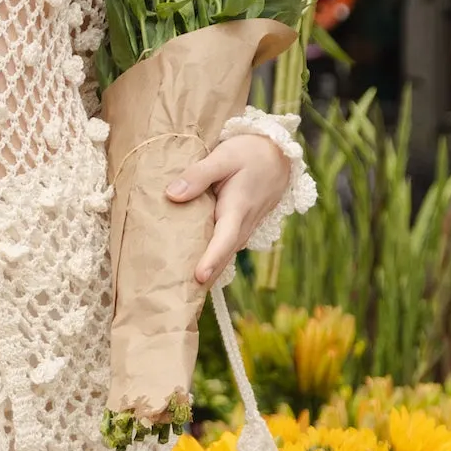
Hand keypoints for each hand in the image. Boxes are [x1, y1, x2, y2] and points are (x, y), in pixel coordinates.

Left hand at [165, 128, 292, 291]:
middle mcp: (243, 225)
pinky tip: (193, 266)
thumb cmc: (249, 152)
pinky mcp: (241, 227)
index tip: (198, 277)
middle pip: (222, 257)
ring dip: (209, 272)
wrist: (278, 154)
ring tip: (183, 289)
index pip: (224, 240)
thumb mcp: (223, 156)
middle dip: (205, 278)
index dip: (211, 259)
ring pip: (224, 254)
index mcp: (238, 209)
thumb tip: (172, 195)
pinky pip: (225, 247)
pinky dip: (212, 259)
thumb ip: (198, 175)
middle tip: (181, 297)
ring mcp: (244, 228)